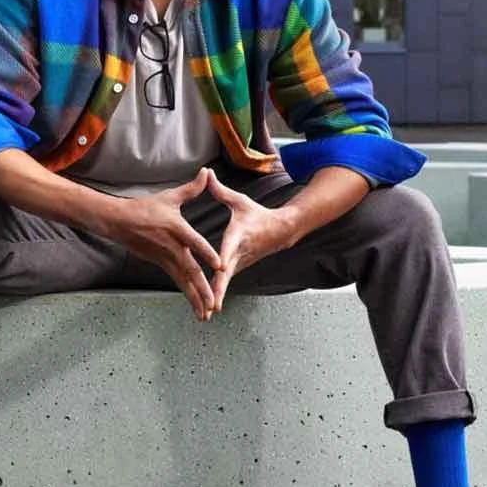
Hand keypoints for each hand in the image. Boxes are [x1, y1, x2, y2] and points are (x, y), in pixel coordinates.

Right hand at [95, 171, 222, 320]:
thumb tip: (207, 172)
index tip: (219, 266)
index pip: (195, 243)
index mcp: (177, 229)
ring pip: (183, 281)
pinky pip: (177, 281)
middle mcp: (172, 247)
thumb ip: (192, 188)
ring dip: (195, 298)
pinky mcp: (161, 264)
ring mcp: (165, 258)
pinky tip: (196, 307)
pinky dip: (187, 294)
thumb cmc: (144, 208)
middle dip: (203, 289)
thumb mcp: (169, 197)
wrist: (117, 221)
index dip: (207, 254)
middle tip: (214, 303)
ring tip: (206, 314)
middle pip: (190, 270)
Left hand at [202, 174, 297, 318]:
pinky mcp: (238, 268)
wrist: (281, 231)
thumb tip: (207, 173)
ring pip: (225, 283)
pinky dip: (216, 295)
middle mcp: (240, 253)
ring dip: (216, 297)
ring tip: (205, 313)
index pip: (228, 248)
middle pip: (226, 274)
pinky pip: (224, 282)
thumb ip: (220, 191)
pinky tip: (205, 307)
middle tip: (211, 305)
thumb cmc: (257, 214)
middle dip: (218, 290)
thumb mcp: (239, 201)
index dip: (223, 258)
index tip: (219, 269)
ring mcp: (240, 263)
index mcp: (238, 236)